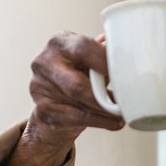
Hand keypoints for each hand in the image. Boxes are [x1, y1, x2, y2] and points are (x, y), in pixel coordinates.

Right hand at [6, 32, 124, 165]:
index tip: (123, 73)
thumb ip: (102, 56)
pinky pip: (76, 118)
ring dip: (105, 111)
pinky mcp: (42, 110)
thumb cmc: (76, 75)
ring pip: (78, 104)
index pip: (82, 48)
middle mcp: (44, 62)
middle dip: (103, 96)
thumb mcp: (88, 60)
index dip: (105, 62)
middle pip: (77, 84)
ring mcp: (40, 87)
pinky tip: (113, 122)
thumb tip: (126, 56)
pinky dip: (99, 121)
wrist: (53, 102)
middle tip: (124, 101)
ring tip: (121, 113)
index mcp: (59, 43)